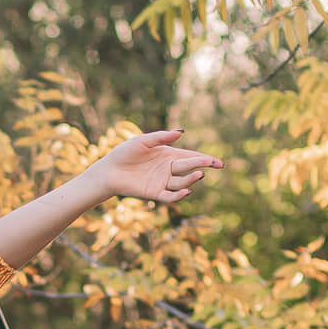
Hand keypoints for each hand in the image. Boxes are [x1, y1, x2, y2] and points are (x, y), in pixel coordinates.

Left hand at [92, 129, 222, 205]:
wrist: (108, 170)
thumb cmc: (124, 153)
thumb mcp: (143, 142)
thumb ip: (161, 137)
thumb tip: (181, 132)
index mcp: (168, 155)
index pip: (191, 157)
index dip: (205, 159)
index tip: (218, 162)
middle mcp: (168, 169)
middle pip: (190, 168)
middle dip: (202, 165)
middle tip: (213, 164)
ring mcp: (162, 182)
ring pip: (182, 182)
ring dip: (191, 179)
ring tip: (198, 174)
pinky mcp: (154, 193)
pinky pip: (170, 196)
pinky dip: (179, 195)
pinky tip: (186, 191)